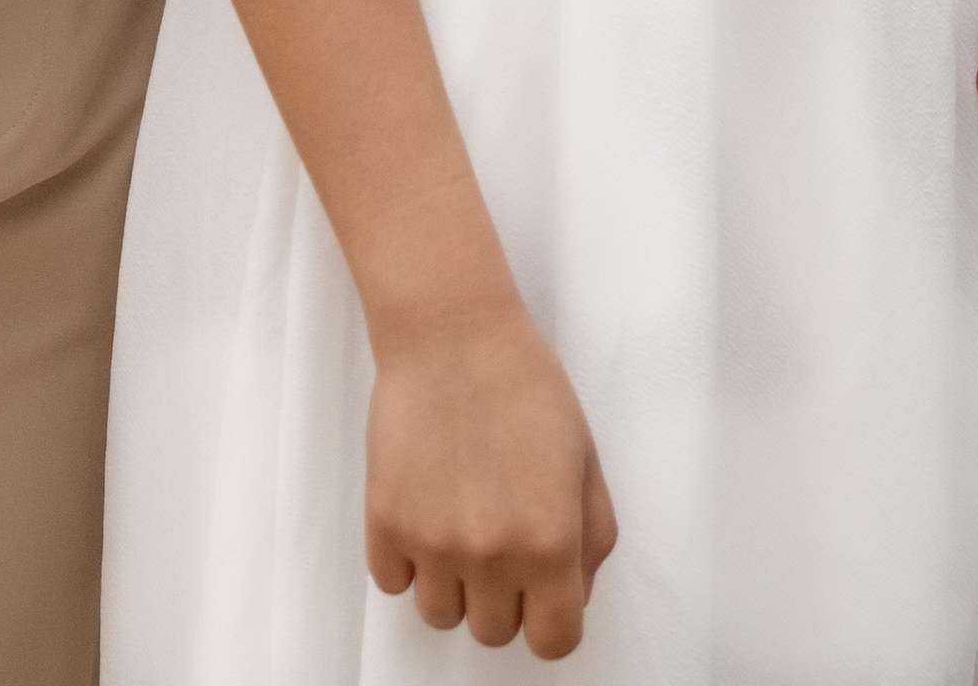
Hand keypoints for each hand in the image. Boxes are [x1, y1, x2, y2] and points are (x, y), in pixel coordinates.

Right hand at [364, 303, 617, 658]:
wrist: (452, 333)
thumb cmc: (525, 387)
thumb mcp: (586, 461)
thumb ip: (592, 541)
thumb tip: (571, 596)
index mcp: (551, 542)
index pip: (554, 643)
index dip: (551, 620)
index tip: (541, 593)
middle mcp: (493, 554)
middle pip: (494, 633)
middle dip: (501, 597)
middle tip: (497, 539)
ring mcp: (433, 541)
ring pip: (440, 616)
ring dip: (451, 584)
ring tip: (456, 524)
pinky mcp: (385, 520)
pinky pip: (392, 582)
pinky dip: (406, 560)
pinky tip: (423, 510)